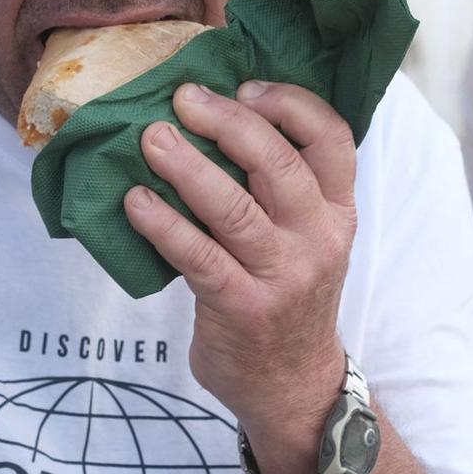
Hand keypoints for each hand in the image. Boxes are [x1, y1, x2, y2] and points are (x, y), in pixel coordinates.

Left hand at [123, 82, 355, 473]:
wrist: (293, 387)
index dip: (288, 102)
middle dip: (227, 121)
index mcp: (337, 210)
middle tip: (182, 99)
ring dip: (187, 166)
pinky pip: (198, 256)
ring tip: (152, 138)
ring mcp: (283, 276)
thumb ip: (281, 188)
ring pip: (234, 206)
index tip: (244, 86)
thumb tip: (213, 115)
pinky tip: (135, 202)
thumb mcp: (308, 239)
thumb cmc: (288, 296)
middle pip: (278, 162)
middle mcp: (318, 238)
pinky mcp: (242, 307)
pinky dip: (163, 224)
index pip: (331, 138)